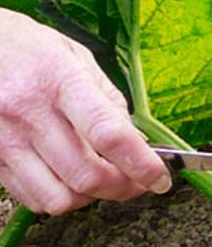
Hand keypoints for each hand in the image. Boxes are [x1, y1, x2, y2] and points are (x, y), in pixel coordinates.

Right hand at [0, 9, 170, 214]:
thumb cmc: (25, 47)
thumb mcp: (74, 57)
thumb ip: (109, 101)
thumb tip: (138, 144)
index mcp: (58, 80)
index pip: (108, 134)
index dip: (142, 165)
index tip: (160, 178)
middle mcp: (27, 111)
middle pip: (87, 176)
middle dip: (123, 188)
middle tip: (136, 182)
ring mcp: (4, 138)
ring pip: (59, 198)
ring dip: (90, 198)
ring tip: (99, 180)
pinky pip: (33, 198)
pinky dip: (59, 198)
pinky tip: (66, 178)